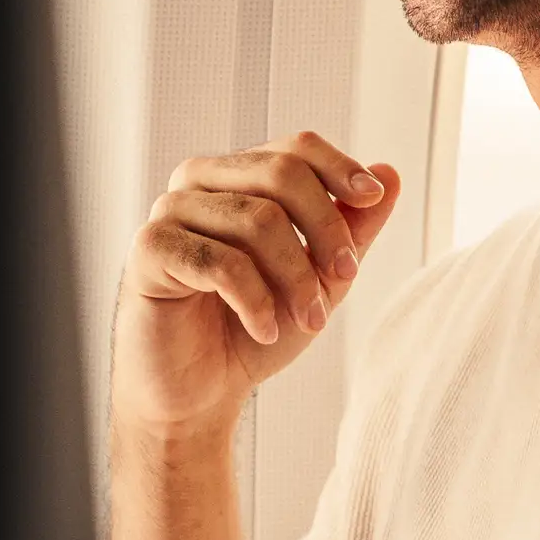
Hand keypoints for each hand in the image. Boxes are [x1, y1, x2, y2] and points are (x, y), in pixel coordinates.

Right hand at [110, 130, 399, 437]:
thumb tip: (390, 172)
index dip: (340, 169)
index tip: (373, 199)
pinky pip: (220, 262)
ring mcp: (170, 211)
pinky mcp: (149, 250)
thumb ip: (354, 227)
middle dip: (327, 228)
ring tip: (311, 320)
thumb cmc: (256, 327)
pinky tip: (264, 329)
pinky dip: (256, 301)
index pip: (296, 149)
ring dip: (297, 278)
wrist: (199, 391)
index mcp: (239, 176)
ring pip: (258, 219)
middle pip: (282, 173)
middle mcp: (200, 181)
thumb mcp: (321, 276)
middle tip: (346, 277)